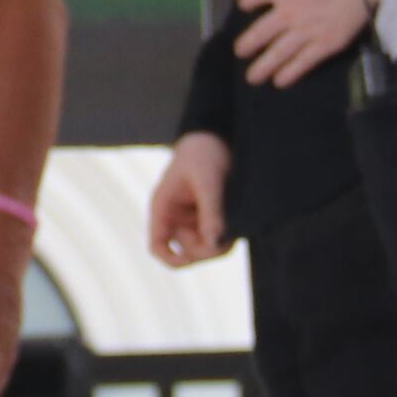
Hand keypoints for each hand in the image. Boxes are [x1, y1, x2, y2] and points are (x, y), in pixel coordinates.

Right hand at [148, 134, 233, 265]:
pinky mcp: (212, 217)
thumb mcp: (207, 180)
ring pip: (205, 246)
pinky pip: (218, 236)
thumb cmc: (204, 152)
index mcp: (164, 208)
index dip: (171, 259)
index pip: (158, 245)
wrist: (218, 135)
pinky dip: (227, 236)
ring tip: (235, 229)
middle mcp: (177, 218)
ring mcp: (194, 219)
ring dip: (219, 244)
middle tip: (227, 240)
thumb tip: (215, 242)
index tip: (190, 260)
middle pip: (188, 251)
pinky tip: (237, 225)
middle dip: (206, 249)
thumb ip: (211, 211)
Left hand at [234, 0, 371, 86]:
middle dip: (247, 44)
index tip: (246, 5)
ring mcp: (306, 31)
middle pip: (259, 33)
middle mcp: (286, 12)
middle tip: (240, 52)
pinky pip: (304, 62)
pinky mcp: (326, 44)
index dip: (247, 1)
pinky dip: (290, 74)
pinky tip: (281, 82)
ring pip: (278, 53)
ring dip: (263, 67)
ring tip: (253, 78)